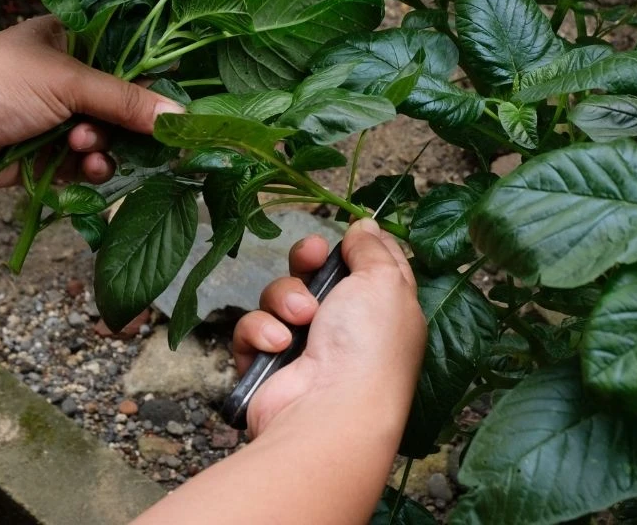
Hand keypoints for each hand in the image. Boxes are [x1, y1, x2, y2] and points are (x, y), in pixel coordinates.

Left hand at [0, 16, 183, 192]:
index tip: (181, 103)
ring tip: (81, 148)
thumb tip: (182, 118)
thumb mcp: (67, 81)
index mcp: (73, 41)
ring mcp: (58, 119)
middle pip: (125, 105)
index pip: (132, 57)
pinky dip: (88, 170)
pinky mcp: (47, 157)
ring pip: (109, 140)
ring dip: (103, 148)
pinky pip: (86, 167)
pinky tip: (81, 168)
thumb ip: (126, 100)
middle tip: (130, 132)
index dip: (156, 81)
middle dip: (128, 123)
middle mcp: (70, 78)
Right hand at [232, 218, 425, 437]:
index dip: (352, 245)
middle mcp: (344, 328)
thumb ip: (373, 248)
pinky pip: (251, 328)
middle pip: (313, 274)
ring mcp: (304, 348)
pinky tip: (279, 346)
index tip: (347, 235)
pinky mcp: (268, 364)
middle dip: (306, 262)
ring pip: (278, 296)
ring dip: (285, 300)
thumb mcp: (385, 281)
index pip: (364, 264)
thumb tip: (365, 226)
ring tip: (300, 320)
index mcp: (381, 309)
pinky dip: (261, 332)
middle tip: (312, 261)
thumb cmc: (368, 346)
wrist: (330, 411)